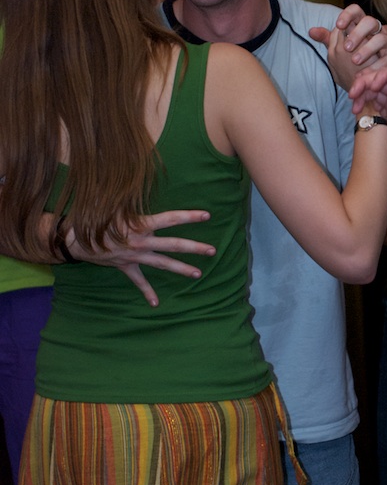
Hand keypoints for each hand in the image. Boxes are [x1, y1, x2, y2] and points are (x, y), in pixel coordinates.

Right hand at [69, 209, 215, 307]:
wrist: (74, 240)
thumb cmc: (94, 218)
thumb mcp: (112, 205)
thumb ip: (129, 199)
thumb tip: (138, 180)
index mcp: (141, 225)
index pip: (170, 219)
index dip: (189, 217)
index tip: (207, 215)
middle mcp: (142, 242)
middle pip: (174, 245)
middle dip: (194, 248)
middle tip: (213, 251)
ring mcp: (136, 257)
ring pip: (163, 264)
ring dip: (181, 269)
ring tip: (198, 274)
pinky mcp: (126, 267)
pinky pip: (139, 282)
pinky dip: (147, 292)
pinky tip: (156, 304)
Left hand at [309, 5, 386, 89]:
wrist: (379, 77)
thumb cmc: (361, 60)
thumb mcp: (343, 49)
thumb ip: (329, 40)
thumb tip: (311, 31)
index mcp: (362, 27)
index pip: (356, 11)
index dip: (348, 14)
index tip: (339, 25)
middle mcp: (377, 31)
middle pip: (370, 21)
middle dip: (357, 33)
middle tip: (346, 47)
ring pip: (382, 37)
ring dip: (367, 49)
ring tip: (355, 61)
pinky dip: (377, 66)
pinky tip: (366, 73)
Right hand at [349, 65, 386, 188]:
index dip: (382, 74)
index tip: (371, 87)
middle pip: (384, 77)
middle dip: (366, 80)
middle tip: (352, 94)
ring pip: (376, 87)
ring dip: (362, 89)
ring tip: (352, 102)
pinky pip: (374, 99)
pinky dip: (362, 100)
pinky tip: (356, 110)